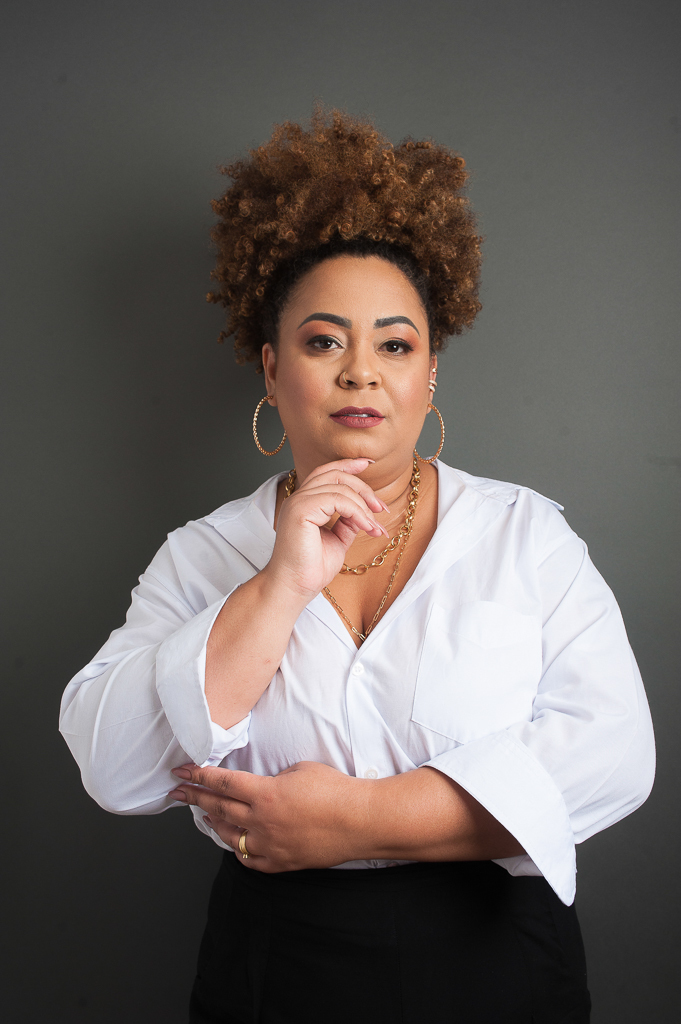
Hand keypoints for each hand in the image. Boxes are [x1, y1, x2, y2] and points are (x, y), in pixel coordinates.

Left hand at [169, 761, 372, 871]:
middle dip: (195, 797)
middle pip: (219, 808)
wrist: (360, 820)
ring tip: (203, 814)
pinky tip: (234, 841)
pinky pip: (250, 859)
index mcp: (265, 794)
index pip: (222, 783)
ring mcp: (270, 845)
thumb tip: (264, 788)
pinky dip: (238, 848)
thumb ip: (274, 779)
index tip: (183, 772)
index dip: (199, 776)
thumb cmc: (335, 790)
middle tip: (178, 790)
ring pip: (230, 836)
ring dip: (213, 822)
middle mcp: (262, 821)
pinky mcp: (281, 862)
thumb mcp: (300, 769)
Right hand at [264, 458, 388, 600]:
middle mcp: (299, 498)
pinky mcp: (301, 510)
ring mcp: (298, 502)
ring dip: (364, 506)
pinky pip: (338, 500)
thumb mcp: (337, 540)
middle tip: (382, 509)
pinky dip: (358, 512)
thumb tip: (364, 512)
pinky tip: (366, 527)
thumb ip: (348, 522)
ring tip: (376, 528)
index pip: (326, 472)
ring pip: (340, 487)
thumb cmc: (311, 569)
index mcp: (305, 503)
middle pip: (335, 474)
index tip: (368, 463)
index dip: (348, 465)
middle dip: (364, 488)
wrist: (294, 588)